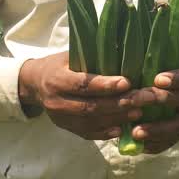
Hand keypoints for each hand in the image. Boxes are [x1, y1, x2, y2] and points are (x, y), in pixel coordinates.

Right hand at [18, 52, 141, 139]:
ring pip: (91, 122)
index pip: (83, 83)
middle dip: (119, 103)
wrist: (34, 84)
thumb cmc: (59, 64)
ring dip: (117, 118)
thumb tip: (123, 46)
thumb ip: (92, 54)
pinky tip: (123, 128)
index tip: (127, 82)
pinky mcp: (66, 128)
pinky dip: (106, 132)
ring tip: (139, 112)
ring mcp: (60, 118)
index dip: (105, 85)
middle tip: (143, 99)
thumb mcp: (70, 54)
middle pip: (90, 106)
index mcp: (56, 78)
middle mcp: (56, 101)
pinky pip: (88, 133)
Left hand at [127, 58, 178, 153]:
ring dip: (156, 130)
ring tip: (135, 132)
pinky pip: (173, 141)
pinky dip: (156, 144)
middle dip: (156, 100)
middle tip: (133, 100)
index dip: (176, 79)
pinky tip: (139, 146)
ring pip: (177, 126)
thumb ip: (166, 53)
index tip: (157, 79)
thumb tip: (136, 41)